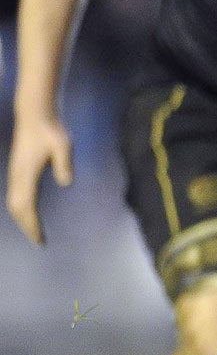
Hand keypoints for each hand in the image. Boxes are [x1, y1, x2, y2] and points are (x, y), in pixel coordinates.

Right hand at [7, 110, 72, 245]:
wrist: (34, 114)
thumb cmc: (51, 130)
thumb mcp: (63, 145)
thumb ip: (64, 163)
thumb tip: (65, 182)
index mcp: (27, 173)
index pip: (27, 205)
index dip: (32, 224)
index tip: (39, 238)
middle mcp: (17, 175)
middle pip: (16, 207)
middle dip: (26, 225)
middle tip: (38, 240)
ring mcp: (15, 172)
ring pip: (13, 201)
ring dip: (21, 218)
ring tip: (33, 230)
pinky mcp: (17, 168)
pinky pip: (15, 194)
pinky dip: (20, 207)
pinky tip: (28, 211)